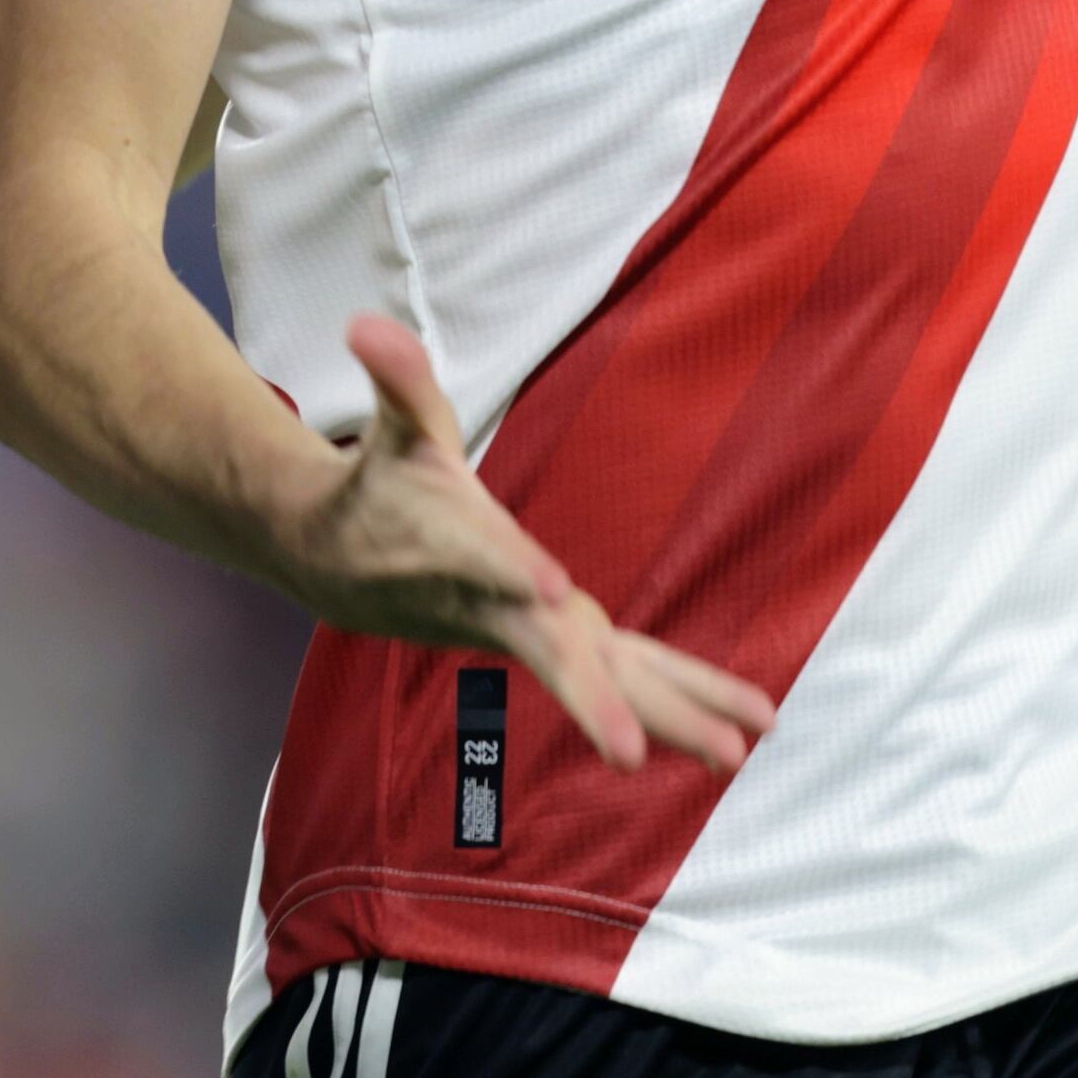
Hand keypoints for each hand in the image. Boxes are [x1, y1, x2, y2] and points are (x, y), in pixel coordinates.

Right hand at [272, 316, 776, 777]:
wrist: (343, 567)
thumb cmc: (383, 489)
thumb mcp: (394, 426)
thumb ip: (397, 378)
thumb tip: (365, 322)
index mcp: (458, 547)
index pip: (485, 560)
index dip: (512, 570)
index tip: (548, 590)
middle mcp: (498, 606)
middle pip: (550, 655)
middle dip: (593, 700)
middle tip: (631, 753)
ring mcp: (530, 632)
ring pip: (600, 680)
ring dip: (666, 717)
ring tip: (734, 755)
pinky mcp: (555, 642)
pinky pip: (623, 676)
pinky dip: (677, 702)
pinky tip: (732, 737)